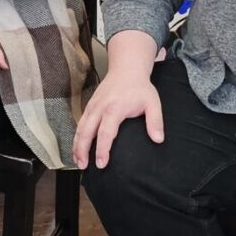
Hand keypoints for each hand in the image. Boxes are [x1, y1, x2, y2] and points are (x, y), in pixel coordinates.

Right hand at [73, 31, 163, 168]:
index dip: (102, 149)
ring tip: (79, 162)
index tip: (101, 164)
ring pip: (80, 128)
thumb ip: (155, 122)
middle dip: (83, 150)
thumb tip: (158, 140)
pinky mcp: (89, 106)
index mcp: (115, 108)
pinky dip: (77, 137)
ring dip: (77, 146)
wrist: (127, 69)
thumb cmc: (140, 88)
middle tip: (84, 166)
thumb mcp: (152, 103)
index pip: (106, 132)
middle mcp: (100, 107)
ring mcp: (93, 106)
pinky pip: (80, 123)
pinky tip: (78, 149)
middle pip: (86, 131)